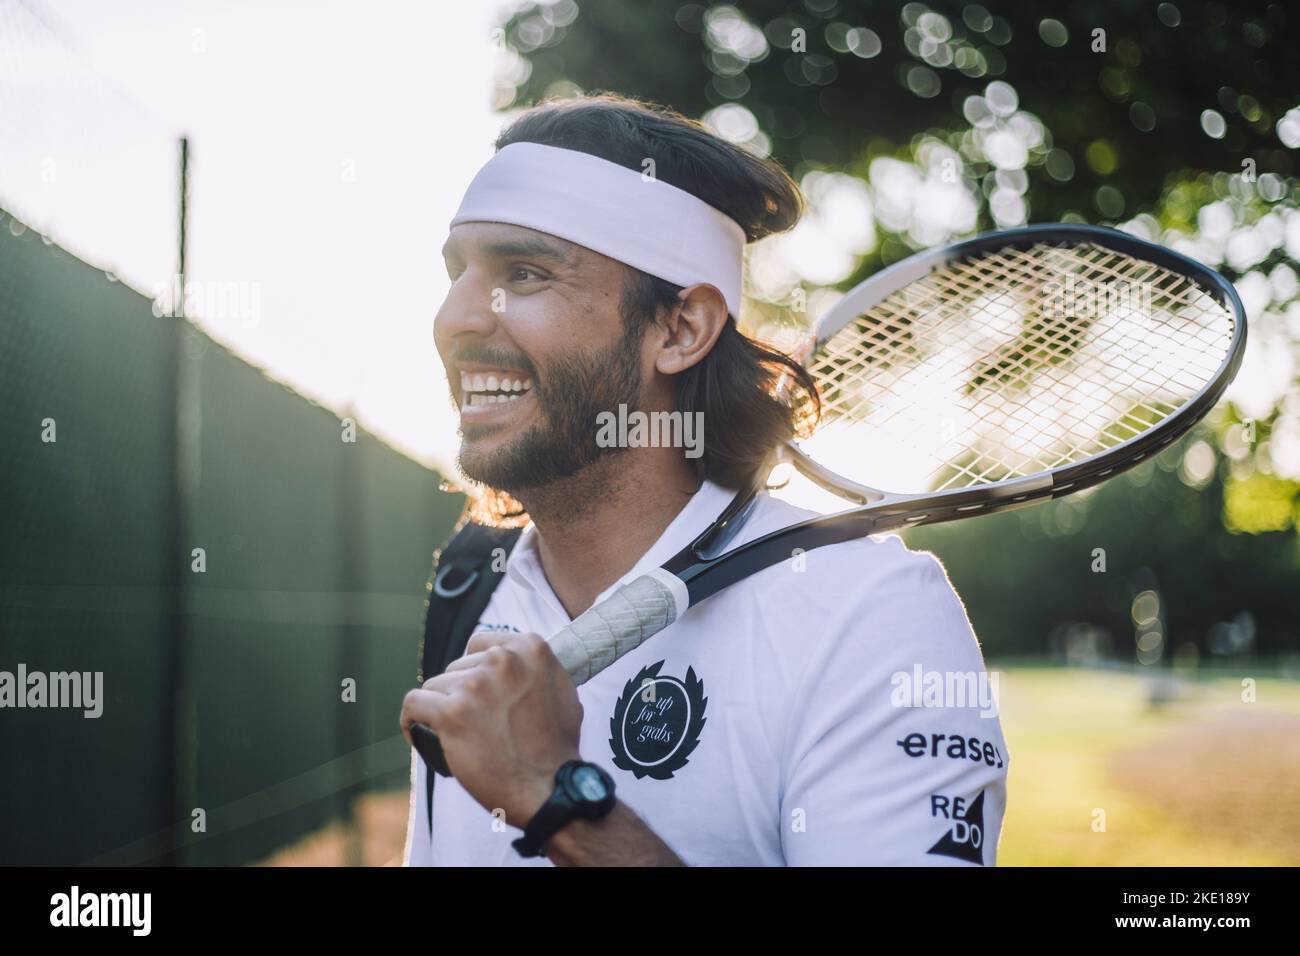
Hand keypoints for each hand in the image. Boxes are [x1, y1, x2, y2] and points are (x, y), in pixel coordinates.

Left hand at [400, 631, 581, 826]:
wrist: (551, 787)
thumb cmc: (557, 747)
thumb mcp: (561, 690)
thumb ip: (534, 670)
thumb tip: (515, 662)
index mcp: (529, 649)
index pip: (480, 644)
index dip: (475, 668)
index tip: (476, 691)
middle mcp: (503, 661)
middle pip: (456, 667)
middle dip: (460, 693)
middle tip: (474, 723)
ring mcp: (476, 686)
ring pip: (435, 686)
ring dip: (442, 709)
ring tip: (456, 734)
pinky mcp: (452, 714)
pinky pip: (414, 704)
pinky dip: (411, 719)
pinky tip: (416, 730)